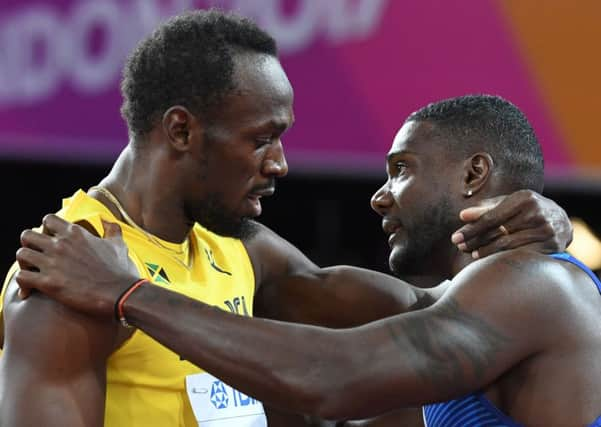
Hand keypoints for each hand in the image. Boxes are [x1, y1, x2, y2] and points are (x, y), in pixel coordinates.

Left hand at [15, 214, 139, 317]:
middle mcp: (61, 244)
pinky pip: (21, 277)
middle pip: (28, 235)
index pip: (48, 220)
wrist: (121, 294)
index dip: (45, 229)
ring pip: (22, 254)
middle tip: (37, 257)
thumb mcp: (118, 244)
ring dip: (24, 264)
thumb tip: (106, 220)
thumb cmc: (120, 270)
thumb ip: (112, 229)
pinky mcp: (48, 283)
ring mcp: (53, 263)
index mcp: (76, 233)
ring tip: (32, 273)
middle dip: (30, 245)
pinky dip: (22, 284)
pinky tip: (30, 291)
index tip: (51, 240)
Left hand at [451, 190, 572, 258]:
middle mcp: (536, 213)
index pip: (491, 217)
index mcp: (524, 198)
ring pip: (507, 245)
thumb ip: (486, 208)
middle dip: (475, 240)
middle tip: (459, 246)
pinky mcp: (550, 246)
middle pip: (497, 232)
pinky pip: (519, 255)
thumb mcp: (509, 203)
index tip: (455, 237)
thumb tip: (462, 215)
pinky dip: (501, 258)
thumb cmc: (526, 209)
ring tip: (471, 253)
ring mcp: (545, 230)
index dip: (471, 229)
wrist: (561, 221)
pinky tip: (488, 261)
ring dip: (485, 251)